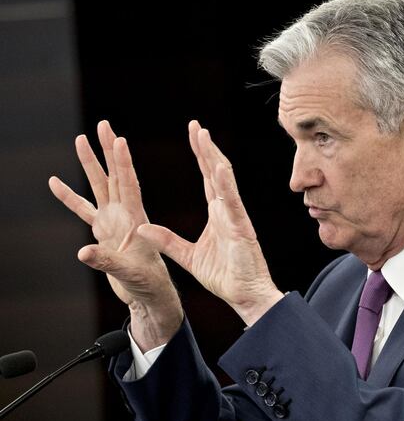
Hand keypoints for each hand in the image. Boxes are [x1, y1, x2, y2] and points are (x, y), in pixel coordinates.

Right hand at [49, 121, 181, 349]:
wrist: (150, 295)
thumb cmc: (149, 284)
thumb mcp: (130, 273)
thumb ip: (107, 262)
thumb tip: (83, 252)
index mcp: (136, 220)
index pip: (129, 185)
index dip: (124, 163)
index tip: (119, 139)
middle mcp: (125, 215)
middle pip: (115, 176)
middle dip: (108, 150)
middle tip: (103, 124)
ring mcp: (113, 222)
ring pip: (99, 186)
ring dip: (90, 164)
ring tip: (80, 139)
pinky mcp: (103, 232)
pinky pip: (83, 210)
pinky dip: (69, 197)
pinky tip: (55, 182)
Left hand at [137, 120, 283, 325]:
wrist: (245, 295)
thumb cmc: (225, 277)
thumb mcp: (188, 258)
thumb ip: (167, 241)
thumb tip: (142, 228)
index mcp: (218, 214)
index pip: (209, 178)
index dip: (201, 155)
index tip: (194, 134)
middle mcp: (228, 210)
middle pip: (216, 171)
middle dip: (206, 147)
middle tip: (196, 125)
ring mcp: (236, 217)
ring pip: (225, 180)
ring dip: (213, 156)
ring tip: (203, 135)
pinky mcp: (241, 228)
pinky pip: (233, 202)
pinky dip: (226, 184)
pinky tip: (219, 166)